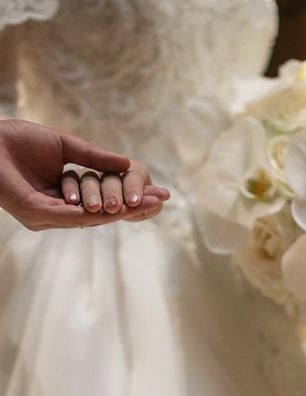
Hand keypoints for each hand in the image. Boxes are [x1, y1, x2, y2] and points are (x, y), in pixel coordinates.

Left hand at [0, 119, 168, 229]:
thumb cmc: (16, 140)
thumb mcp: (64, 146)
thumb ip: (94, 157)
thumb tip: (125, 164)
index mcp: (62, 198)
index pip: (103, 201)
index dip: (130, 197)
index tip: (156, 192)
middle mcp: (56, 212)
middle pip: (103, 213)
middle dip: (135, 206)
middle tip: (162, 199)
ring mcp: (46, 216)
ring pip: (93, 217)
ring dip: (125, 211)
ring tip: (152, 203)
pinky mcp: (37, 213)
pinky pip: (74, 215)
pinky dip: (100, 213)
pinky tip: (123, 208)